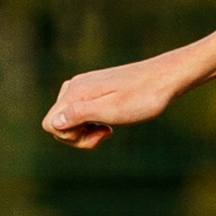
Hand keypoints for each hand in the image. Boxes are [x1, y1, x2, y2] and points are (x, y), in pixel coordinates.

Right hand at [41, 57, 185, 149]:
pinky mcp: (94, 90)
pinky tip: (110, 124)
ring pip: (68, 119)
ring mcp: (84, 88)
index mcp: (76, 92)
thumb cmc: (143, 97)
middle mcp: (74, 87)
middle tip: (106, 133)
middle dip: (77, 137)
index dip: (68, 137)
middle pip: (57, 123)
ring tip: (109, 130)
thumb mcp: (112, 110)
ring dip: (85, 131)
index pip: (49, 124)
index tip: (95, 132)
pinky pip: (80, 112)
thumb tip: (53, 123)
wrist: (165, 78)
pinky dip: (92, 123)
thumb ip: (81, 115)